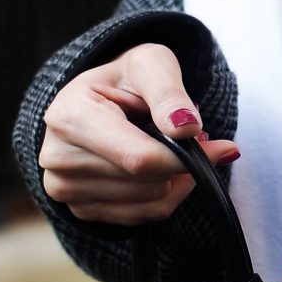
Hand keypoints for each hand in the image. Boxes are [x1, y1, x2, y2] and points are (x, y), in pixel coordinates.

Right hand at [40, 41, 239, 224]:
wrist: (97, 98)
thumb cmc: (125, 78)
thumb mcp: (150, 64)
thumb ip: (168, 92)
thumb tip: (187, 129)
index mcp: (70, 116)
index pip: (139, 158)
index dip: (188, 158)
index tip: (223, 147)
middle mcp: (58, 158)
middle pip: (147, 182)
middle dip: (181, 162)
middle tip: (188, 136)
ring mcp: (64, 189)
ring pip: (149, 202)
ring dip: (174, 179)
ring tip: (167, 146)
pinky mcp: (79, 209)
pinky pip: (142, 217)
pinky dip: (163, 195)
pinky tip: (158, 168)